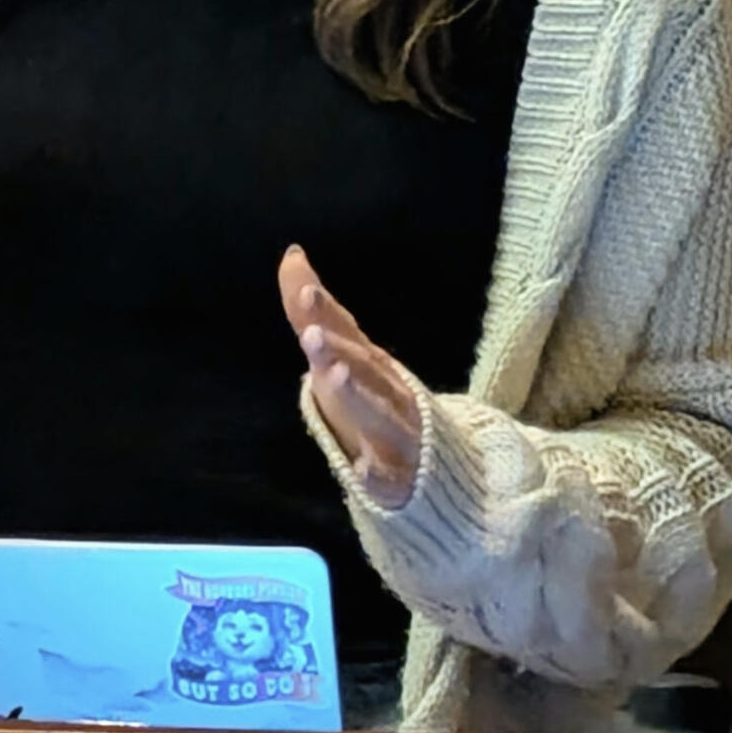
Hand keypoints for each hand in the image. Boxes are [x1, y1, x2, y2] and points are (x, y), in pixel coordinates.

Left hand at [278, 245, 420, 507]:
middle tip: (311, 335)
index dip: (327, 312)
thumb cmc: (376, 396)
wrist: (440, 465)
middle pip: (363, 368)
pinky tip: (363, 471)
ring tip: (332, 377)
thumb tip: (291, 252)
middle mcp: (386, 391)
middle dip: (339, 350)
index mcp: (370, 362)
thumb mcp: (346, 353)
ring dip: (358, 396)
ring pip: (379, 415)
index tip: (307, 290)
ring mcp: (395, 435)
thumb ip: (315, 309)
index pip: (347, 332)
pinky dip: (377, 475)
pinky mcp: (396, 479)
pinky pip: (388, 480)